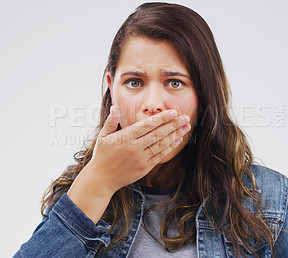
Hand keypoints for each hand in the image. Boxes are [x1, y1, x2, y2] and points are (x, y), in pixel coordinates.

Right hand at [67, 105, 190, 222]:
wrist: (101, 179)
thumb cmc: (102, 155)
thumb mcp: (103, 136)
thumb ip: (111, 121)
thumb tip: (115, 107)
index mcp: (125, 137)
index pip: (147, 125)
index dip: (161, 118)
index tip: (173, 112)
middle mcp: (134, 147)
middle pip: (158, 134)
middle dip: (173, 125)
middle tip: (185, 117)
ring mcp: (140, 159)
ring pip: (161, 144)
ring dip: (175, 135)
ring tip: (186, 127)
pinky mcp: (144, 168)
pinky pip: (160, 156)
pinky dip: (170, 147)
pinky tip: (178, 140)